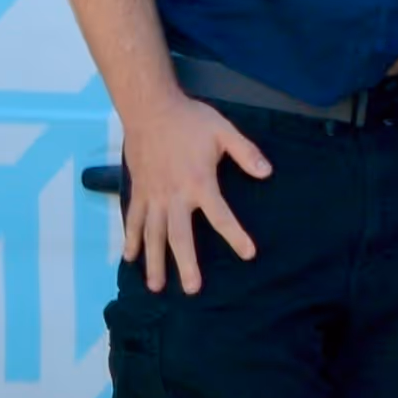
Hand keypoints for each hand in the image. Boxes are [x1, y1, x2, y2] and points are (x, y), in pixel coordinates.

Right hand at [115, 91, 272, 292]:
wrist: (149, 108)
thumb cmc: (189, 120)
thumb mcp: (224, 131)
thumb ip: (246, 153)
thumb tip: (267, 173)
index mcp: (200, 184)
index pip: (221, 217)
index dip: (235, 236)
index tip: (248, 254)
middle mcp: (174, 196)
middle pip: (179, 237)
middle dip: (185, 264)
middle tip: (192, 289)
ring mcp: (153, 196)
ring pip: (153, 235)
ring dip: (154, 261)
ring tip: (157, 287)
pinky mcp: (138, 191)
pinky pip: (133, 220)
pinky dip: (131, 239)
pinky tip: (130, 258)